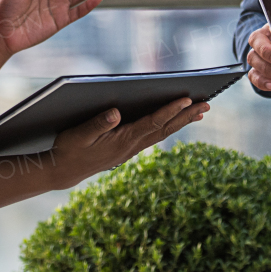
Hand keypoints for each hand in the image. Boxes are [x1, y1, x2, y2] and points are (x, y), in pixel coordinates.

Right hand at [49, 97, 208, 186]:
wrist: (63, 172)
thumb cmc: (69, 149)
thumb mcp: (78, 134)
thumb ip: (97, 123)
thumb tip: (116, 112)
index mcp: (123, 140)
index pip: (153, 123)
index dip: (170, 110)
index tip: (187, 99)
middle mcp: (132, 146)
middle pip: (165, 128)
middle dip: (186, 115)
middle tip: (207, 104)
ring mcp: (131, 149)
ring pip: (162, 133)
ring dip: (181, 121)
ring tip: (199, 111)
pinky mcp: (128, 149)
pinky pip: (154, 135)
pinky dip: (168, 126)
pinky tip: (174, 121)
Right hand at [247, 23, 270, 91]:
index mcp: (268, 31)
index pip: (258, 37)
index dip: (267, 49)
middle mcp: (260, 43)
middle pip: (255, 51)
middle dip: (268, 60)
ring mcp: (258, 57)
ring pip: (253, 63)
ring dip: (267, 71)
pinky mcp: (259, 71)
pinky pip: (254, 76)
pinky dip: (262, 82)